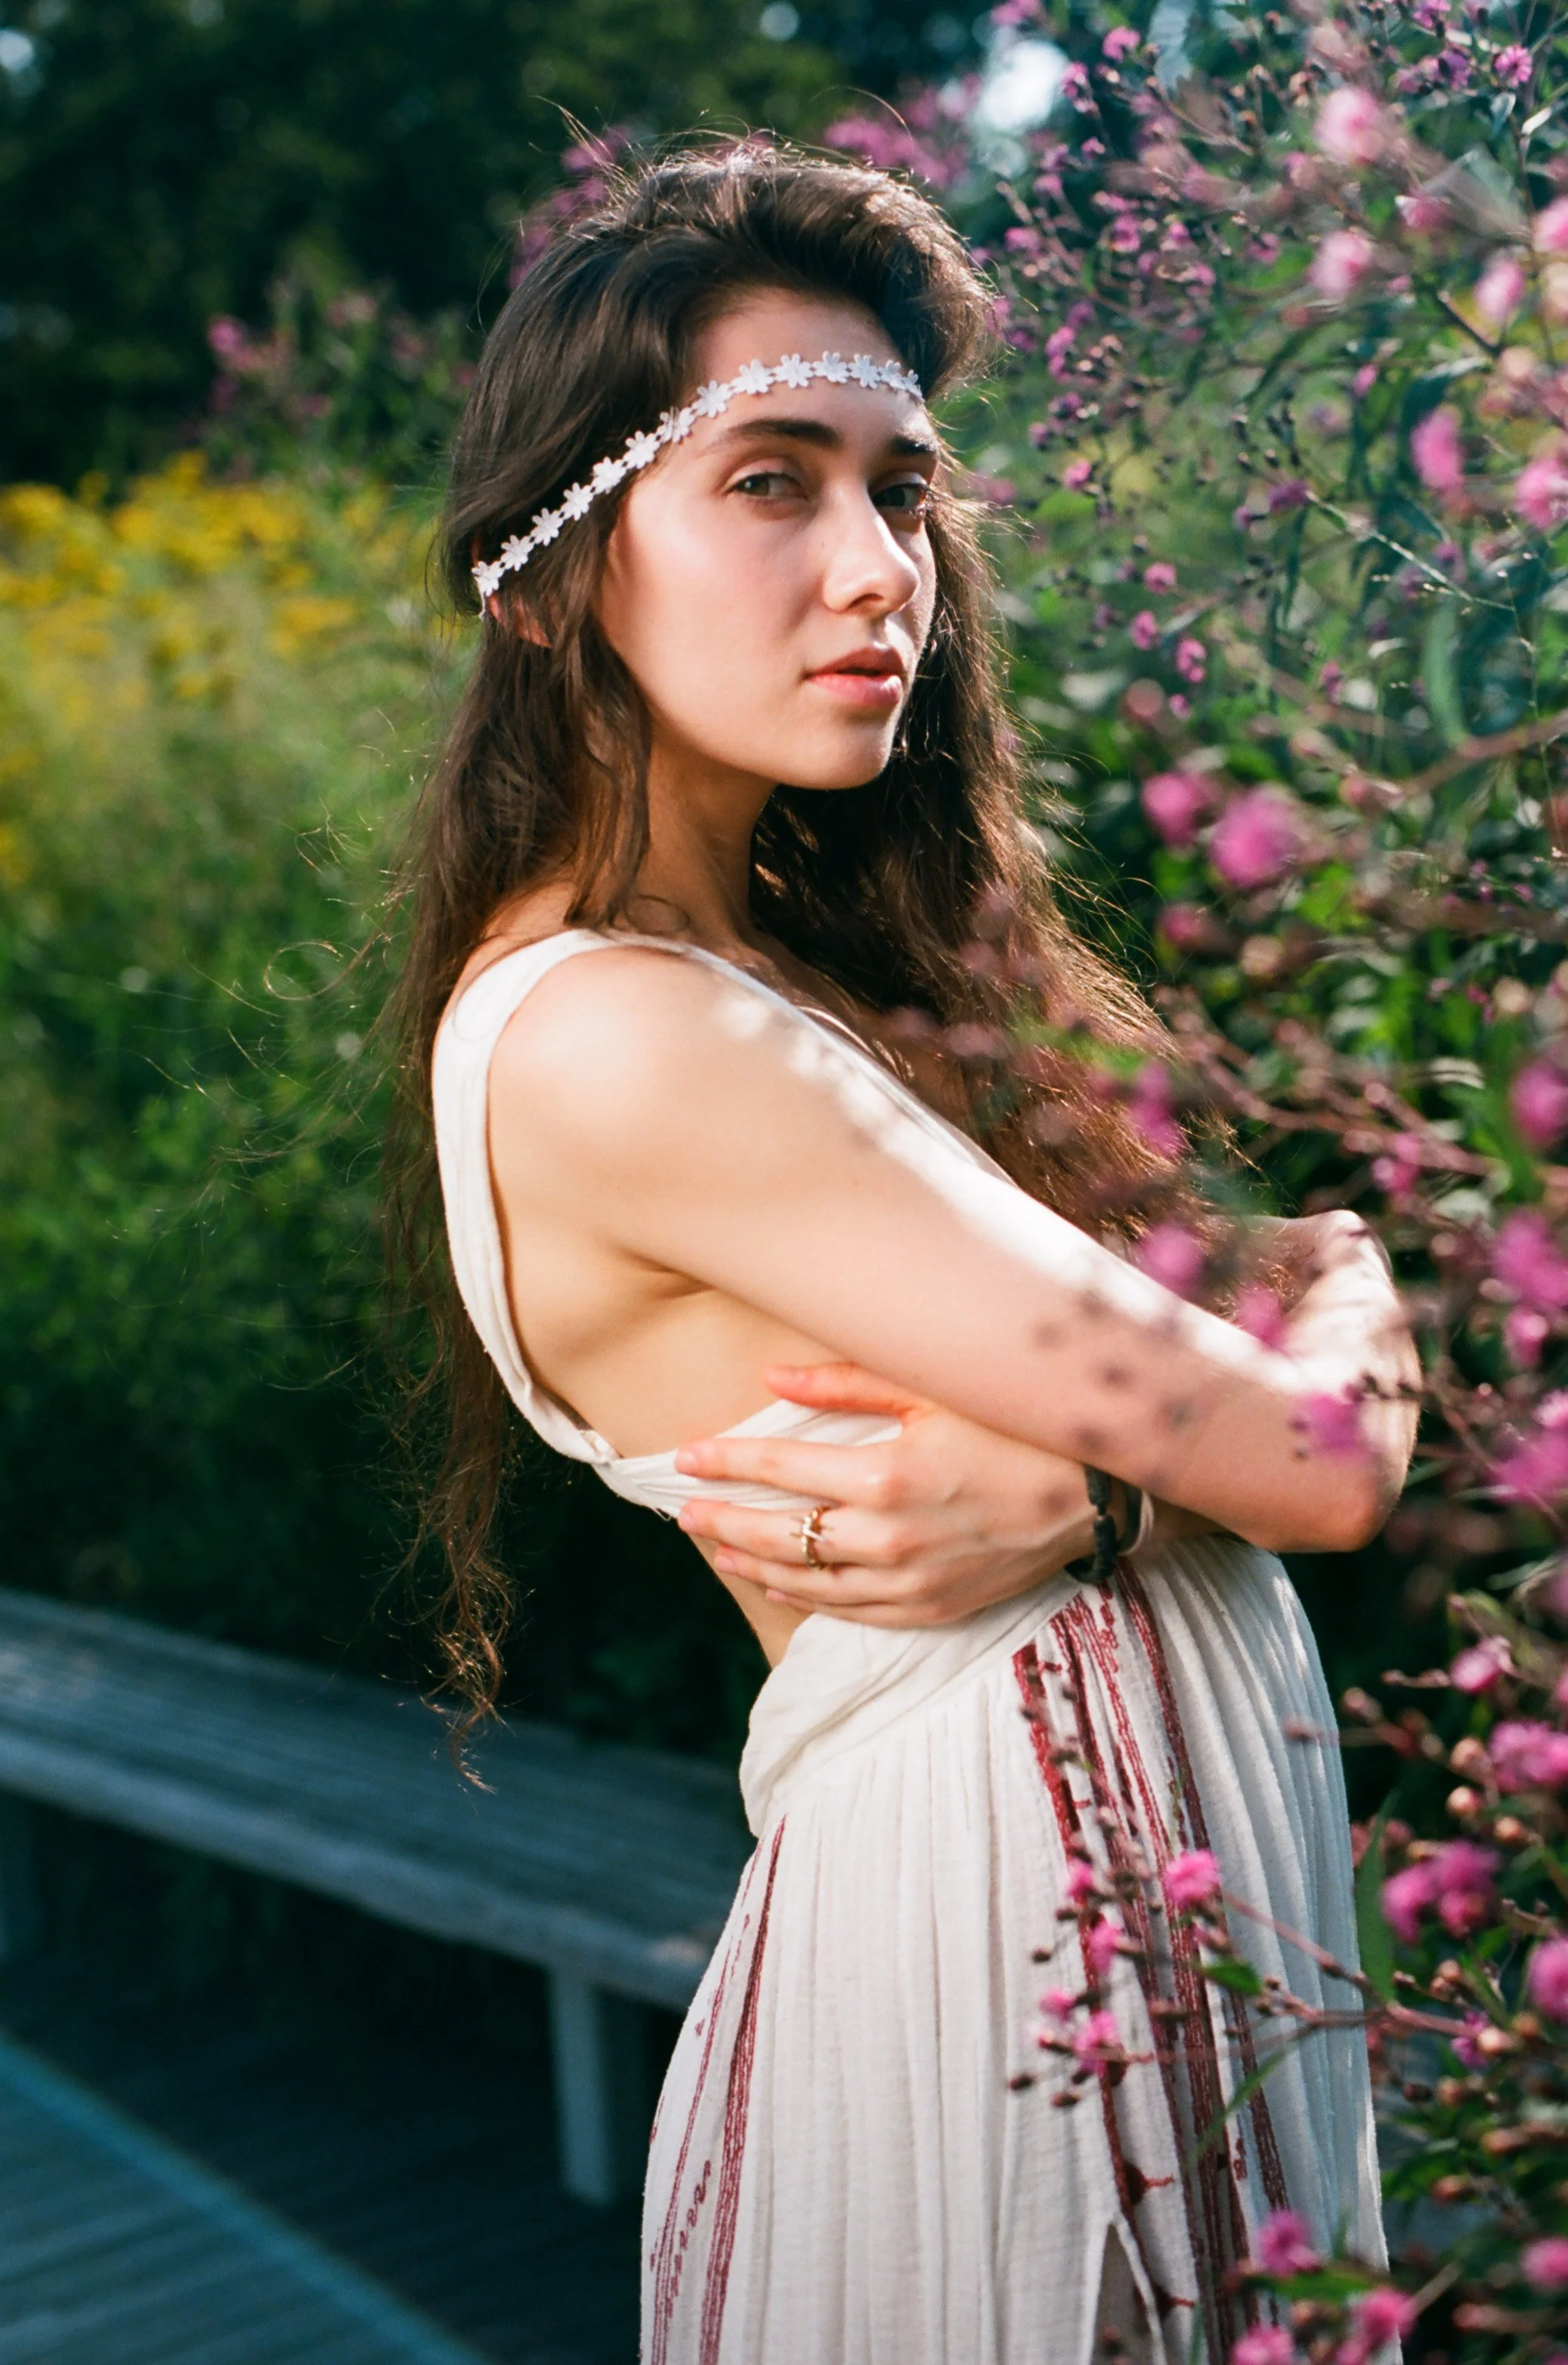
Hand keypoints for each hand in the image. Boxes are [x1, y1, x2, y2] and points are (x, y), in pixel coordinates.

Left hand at [673, 1361, 1098, 1627]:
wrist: (1097, 1497)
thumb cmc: (1016, 1427)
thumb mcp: (934, 1389)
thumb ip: (847, 1384)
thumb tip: (772, 1380)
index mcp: (886, 1475)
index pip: (779, 1470)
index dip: (726, 1462)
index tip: (684, 1456)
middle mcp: (889, 1537)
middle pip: (779, 1533)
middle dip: (723, 1518)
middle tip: (684, 1508)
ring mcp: (910, 1581)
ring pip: (807, 1580)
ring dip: (753, 1562)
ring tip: (716, 1545)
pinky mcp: (933, 1608)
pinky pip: (851, 1612)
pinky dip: (806, 1599)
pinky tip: (777, 1585)